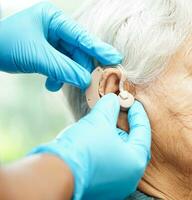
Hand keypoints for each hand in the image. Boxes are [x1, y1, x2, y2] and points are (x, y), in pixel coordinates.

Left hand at [0, 2, 121, 90]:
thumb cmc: (7, 45)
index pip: (81, 37)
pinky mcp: (48, 53)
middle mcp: (55, 29)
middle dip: (79, 68)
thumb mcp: (38, 56)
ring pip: (69, 61)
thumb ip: (64, 68)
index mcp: (54, 19)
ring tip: (56, 84)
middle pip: (77, 51)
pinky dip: (57, 77)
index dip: (98, 49)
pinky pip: (60, 66)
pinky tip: (50, 84)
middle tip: (87, 83)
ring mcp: (52, 41)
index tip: (115, 57)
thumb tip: (85, 80)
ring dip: (66, 75)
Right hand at [30, 94, 150, 199]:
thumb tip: (113, 99)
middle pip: (131, 143)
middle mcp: (129, 177)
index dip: (137, 113)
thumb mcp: (99, 121)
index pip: (143, 131)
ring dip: (113, 136)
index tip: (131, 102)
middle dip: (124, 125)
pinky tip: (95, 138)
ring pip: (118, 153)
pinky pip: (108, 161)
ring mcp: (115, 183)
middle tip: (118, 111)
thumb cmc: (82, 148)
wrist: (56, 173)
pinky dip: (105, 147)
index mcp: (135, 162)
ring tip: (104, 123)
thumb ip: (110, 106)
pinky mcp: (101, 185)